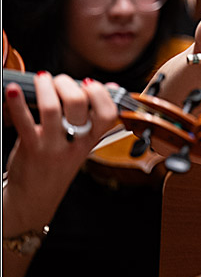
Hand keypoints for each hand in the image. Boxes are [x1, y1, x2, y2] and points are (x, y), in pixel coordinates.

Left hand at [3, 73, 119, 226]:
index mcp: (91, 140)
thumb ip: (95, 119)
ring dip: (45, 87)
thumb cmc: (58, 167)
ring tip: (42, 79)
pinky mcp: (30, 149)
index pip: (108, 113)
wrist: (35, 198)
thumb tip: (112, 88)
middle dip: (67, 84)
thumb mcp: (83, 145)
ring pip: (51, 109)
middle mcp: (74, 143)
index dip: (101, 93)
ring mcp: (52, 147)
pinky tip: (12, 90)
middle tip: (58, 81)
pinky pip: (24, 122)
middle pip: (78, 105)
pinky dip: (17, 102)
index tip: (89, 83)